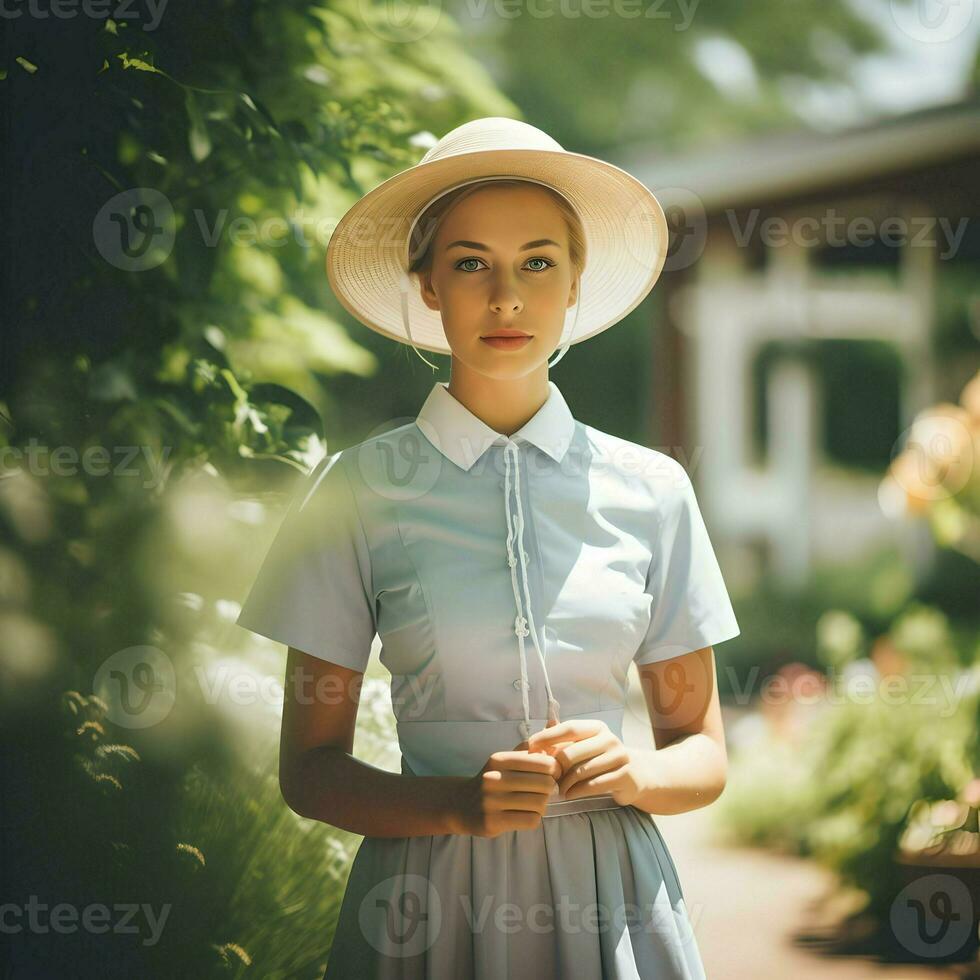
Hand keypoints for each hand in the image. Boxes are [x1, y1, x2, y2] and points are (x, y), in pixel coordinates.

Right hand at [455, 737, 562, 837]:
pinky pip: (530, 820)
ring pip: (539, 803)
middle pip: (544, 784)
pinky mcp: (492, 822)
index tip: (553, 774)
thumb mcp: (506, 760)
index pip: (543, 762)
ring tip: (536, 803)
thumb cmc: (493, 779)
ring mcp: (491, 802)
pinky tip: (526, 814)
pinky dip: (534, 818)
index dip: (555, 769)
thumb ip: (530, 747)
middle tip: (546, 791)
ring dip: (543, 805)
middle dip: (550, 788)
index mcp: (500, 760)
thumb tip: (553, 723)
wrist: (462, 804)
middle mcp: (494, 779)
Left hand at [526, 719, 641, 805]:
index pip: (569, 728)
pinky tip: (569, 795)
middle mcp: (610, 739)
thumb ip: (562, 740)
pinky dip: (577, 792)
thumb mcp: (585, 745)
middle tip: (547, 777)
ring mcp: (619, 757)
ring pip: (581, 772)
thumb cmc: (602, 759)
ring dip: (565, 783)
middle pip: (572, 753)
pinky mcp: (624, 776)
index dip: (548, 736)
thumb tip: (537, 735)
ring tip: (558, 789)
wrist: (637, 774)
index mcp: (597, 727)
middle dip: (556, 767)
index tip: (530, 745)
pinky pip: (593, 786)